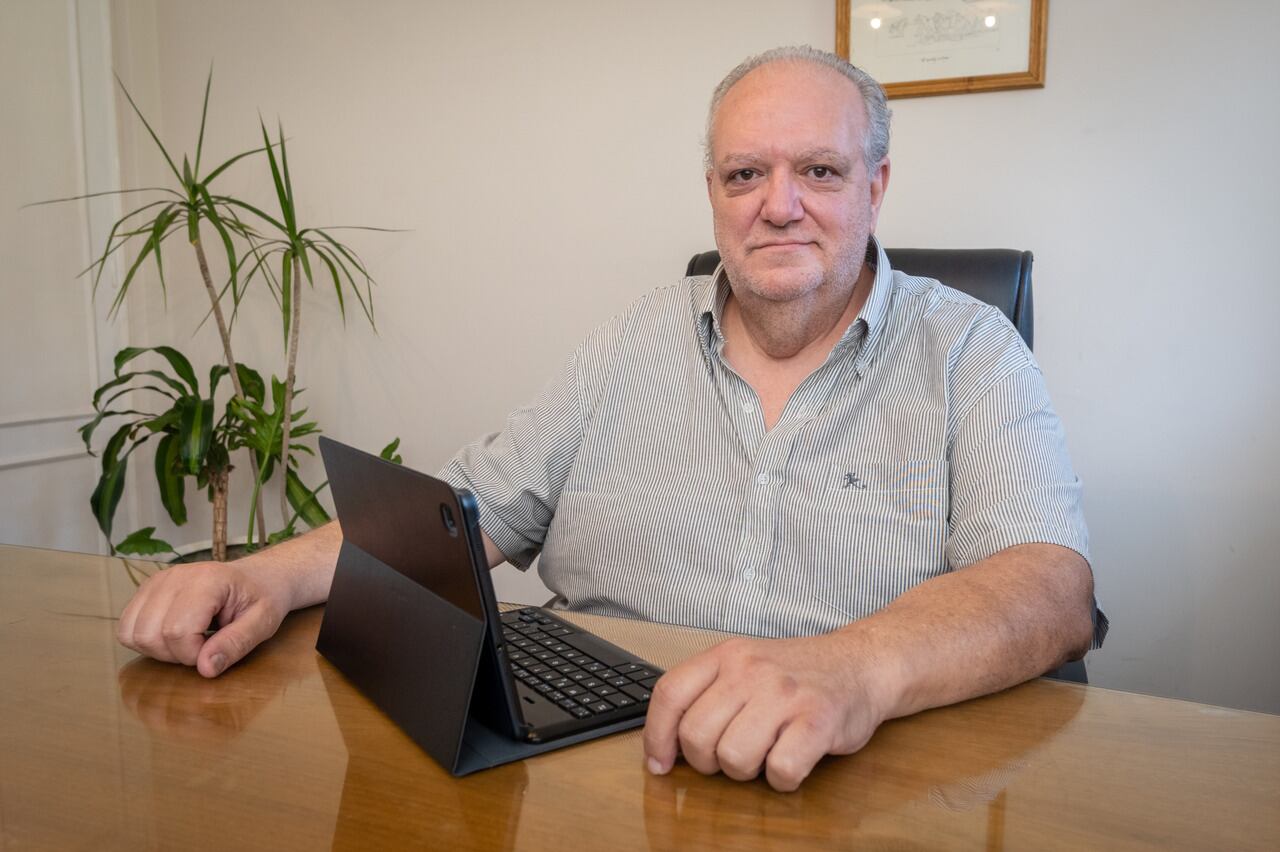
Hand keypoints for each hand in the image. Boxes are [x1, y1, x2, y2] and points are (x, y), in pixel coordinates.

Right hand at [116, 560, 290, 677]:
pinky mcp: (147, 589)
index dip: (193, 654)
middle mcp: (175, 576)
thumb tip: (205, 669)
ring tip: (189, 641)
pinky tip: (173, 635)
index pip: (177, 631)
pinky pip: (126, 626)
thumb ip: (235, 644)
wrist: (259, 577)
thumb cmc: (262, 598)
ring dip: (157, 649)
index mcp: (207, 581)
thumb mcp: (262, 623)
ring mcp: (157, 581)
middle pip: (149, 634)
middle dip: (175, 654)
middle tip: (203, 646)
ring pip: (131, 632)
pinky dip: (145, 640)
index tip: (215, 650)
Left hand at [641, 633, 892, 791]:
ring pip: (734, 758)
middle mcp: (751, 670)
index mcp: (727, 655)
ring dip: (746, 771)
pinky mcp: (818, 721)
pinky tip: (792, 760)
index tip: (660, 763)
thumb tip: (663, 745)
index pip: (670, 694)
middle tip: (730, 756)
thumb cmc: (797, 674)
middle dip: (708, 761)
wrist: (861, 663)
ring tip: (765, 753)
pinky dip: (783, 778)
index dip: (657, 736)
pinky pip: (781, 771)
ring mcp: (785, 694)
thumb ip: (707, 693)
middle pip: (697, 735)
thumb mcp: (745, 665)